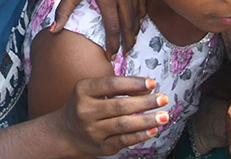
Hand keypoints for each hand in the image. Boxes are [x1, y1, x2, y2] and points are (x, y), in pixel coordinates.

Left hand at [53, 0, 145, 57]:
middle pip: (129, 23)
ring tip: (130, 41)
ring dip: (134, 28)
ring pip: (138, 12)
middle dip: (127, 41)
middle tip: (125, 53)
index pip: (113, 27)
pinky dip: (141, 12)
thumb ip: (63, 11)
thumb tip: (53, 31)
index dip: (113, 44)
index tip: (111, 55)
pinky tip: (136, 22)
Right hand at [54, 76, 169, 155]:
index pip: (112, 84)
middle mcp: (85, 110)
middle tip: (163, 99)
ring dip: (147, 120)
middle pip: (120, 105)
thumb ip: (117, 88)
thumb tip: (147, 89)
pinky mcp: (101, 146)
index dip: (134, 83)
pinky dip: (141, 135)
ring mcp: (93, 130)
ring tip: (164, 116)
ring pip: (124, 124)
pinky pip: (124, 140)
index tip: (152, 83)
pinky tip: (153, 130)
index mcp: (83, 90)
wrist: (66, 132)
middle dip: (145, 102)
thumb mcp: (92, 91)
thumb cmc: (85, 106)